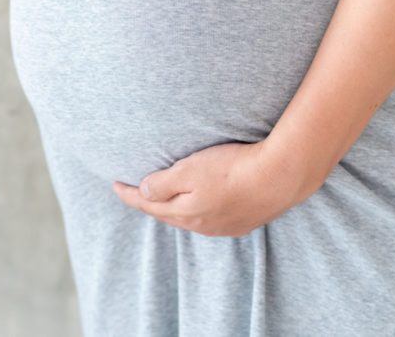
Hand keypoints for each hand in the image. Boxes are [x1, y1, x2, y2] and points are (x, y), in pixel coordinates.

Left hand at [111, 140, 305, 236]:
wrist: (280, 177)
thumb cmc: (232, 169)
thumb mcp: (188, 171)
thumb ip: (162, 184)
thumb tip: (143, 192)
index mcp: (185, 213)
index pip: (148, 204)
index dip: (129, 194)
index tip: (114, 184)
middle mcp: (203, 225)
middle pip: (167, 214)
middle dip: (148, 203)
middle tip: (133, 191)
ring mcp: (225, 226)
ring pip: (190, 218)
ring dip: (173, 208)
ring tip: (164, 198)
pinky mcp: (244, 221)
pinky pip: (211, 219)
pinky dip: (197, 210)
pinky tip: (201, 204)